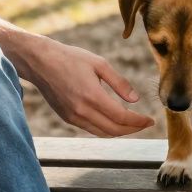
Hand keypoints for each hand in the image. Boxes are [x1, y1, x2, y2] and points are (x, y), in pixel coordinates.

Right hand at [25, 40, 155, 136]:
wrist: (40, 62)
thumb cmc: (70, 58)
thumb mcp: (99, 64)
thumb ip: (119, 82)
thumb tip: (135, 100)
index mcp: (92, 96)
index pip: (121, 117)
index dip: (138, 121)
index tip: (151, 120)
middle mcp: (81, 111)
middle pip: (114, 130)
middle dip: (133, 129)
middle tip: (146, 124)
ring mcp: (73, 117)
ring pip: (102, 133)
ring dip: (120, 132)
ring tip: (133, 125)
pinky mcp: (67, 118)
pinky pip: (91, 129)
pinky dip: (106, 129)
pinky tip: (114, 121)